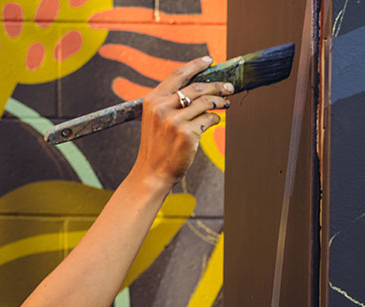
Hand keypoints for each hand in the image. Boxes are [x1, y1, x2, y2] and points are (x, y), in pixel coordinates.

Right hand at [131, 55, 233, 186]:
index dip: (196, 65)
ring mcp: (174, 121)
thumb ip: (170, 102)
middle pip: (197, 87)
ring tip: (226, 103)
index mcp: (152, 100)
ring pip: (206, 102)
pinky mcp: (187, 134)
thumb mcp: (155, 119)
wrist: (152, 172)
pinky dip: (215, 119)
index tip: (210, 61)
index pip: (178, 74)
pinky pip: (209, 119)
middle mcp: (162, 108)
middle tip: (228, 88)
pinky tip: (214, 121)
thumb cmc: (157, 146)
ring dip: (220, 101)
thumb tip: (200, 86)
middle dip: (217, 85)